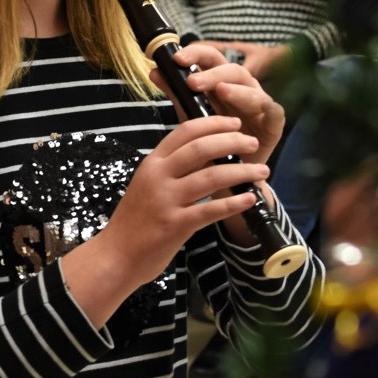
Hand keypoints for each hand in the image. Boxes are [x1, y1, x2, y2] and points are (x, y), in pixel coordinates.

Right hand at [60, 112, 269, 325]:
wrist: (116, 255)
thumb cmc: (134, 220)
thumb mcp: (147, 184)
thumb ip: (172, 169)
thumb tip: (206, 154)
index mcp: (153, 162)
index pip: (185, 131)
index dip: (214, 123)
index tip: (235, 123)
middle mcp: (158, 176)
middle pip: (201, 148)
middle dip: (233, 142)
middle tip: (253, 143)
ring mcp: (166, 200)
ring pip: (211, 176)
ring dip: (241, 171)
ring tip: (262, 171)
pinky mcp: (175, 224)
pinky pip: (210, 210)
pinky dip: (233, 203)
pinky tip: (249, 199)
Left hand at [164, 42, 285, 164]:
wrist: (226, 179)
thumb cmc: (210, 143)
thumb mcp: (190, 116)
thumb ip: (177, 93)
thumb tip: (155, 71)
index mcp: (221, 83)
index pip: (211, 58)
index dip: (196, 54)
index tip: (176, 58)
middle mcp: (242, 88)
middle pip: (232, 69)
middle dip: (212, 73)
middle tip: (192, 81)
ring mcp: (259, 104)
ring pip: (252, 87)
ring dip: (235, 88)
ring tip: (220, 90)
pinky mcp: (273, 123)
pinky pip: (273, 110)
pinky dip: (261, 105)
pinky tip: (252, 109)